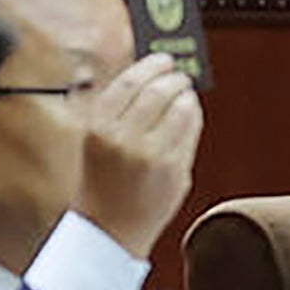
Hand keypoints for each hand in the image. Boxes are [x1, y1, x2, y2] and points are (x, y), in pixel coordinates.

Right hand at [71, 53, 200, 257]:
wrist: (108, 230)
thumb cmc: (101, 184)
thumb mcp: (95, 143)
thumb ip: (116, 113)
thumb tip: (146, 77)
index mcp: (95, 128)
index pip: (127, 82)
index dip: (149, 66)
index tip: (163, 59)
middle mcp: (121, 138)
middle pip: (157, 90)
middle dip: (173, 77)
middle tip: (179, 74)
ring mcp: (150, 153)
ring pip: (179, 107)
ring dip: (186, 95)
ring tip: (185, 93)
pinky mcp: (174, 169)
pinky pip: (191, 130)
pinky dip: (194, 115)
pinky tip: (190, 113)